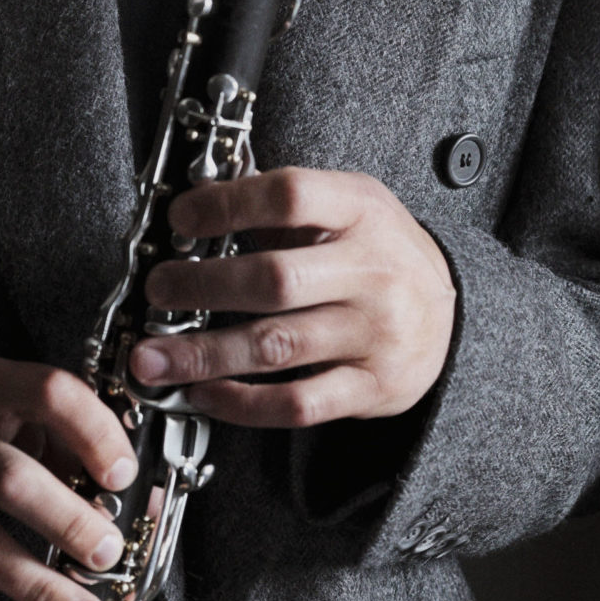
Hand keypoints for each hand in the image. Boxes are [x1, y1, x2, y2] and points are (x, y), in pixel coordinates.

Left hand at [128, 166, 455, 425]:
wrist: (449, 314)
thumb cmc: (377, 253)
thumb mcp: (347, 206)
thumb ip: (282, 205)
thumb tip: (194, 202)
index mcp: (362, 211)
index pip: (289, 197)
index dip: (226, 205)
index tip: (180, 218)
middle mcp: (374, 272)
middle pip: (273, 280)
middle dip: (200, 287)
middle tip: (158, 290)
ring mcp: (376, 334)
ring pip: (276, 347)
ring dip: (202, 355)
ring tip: (151, 358)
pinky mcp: (373, 388)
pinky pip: (297, 403)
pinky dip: (241, 403)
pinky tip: (204, 393)